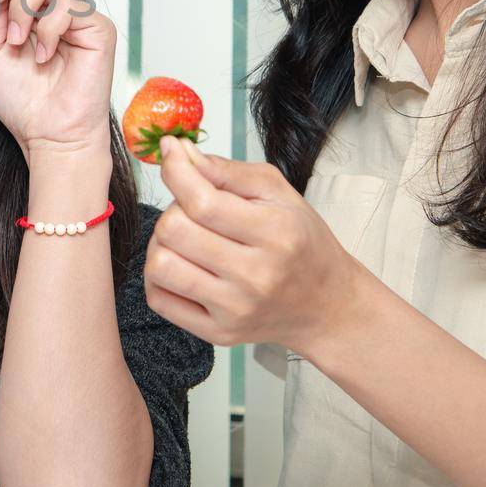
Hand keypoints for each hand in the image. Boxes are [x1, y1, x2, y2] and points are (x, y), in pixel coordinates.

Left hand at [0, 0, 115, 156]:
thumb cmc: (17, 97)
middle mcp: (53, 1)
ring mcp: (76, 12)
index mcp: (25, 2)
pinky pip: (68, 7)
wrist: (45, 134)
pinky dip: (48, 30)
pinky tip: (43, 57)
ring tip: (18, 42)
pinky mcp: (98, 27)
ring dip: (22, 9)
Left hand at [143, 137, 359, 353]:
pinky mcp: (218, 333)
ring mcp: (234, 309)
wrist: (326, 305)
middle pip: (174, 231)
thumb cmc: (301, 242)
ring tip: (186, 239)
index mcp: (275, 234)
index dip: (175, 171)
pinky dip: (160, 276)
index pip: (203, 202)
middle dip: (173, 209)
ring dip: (162, 243)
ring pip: (160, 265)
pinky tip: (182, 265)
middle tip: (192, 211)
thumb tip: (178, 152)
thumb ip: (226, 170)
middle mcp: (255, 276)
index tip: (170, 154)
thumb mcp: (278, 193)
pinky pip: (159, 299)